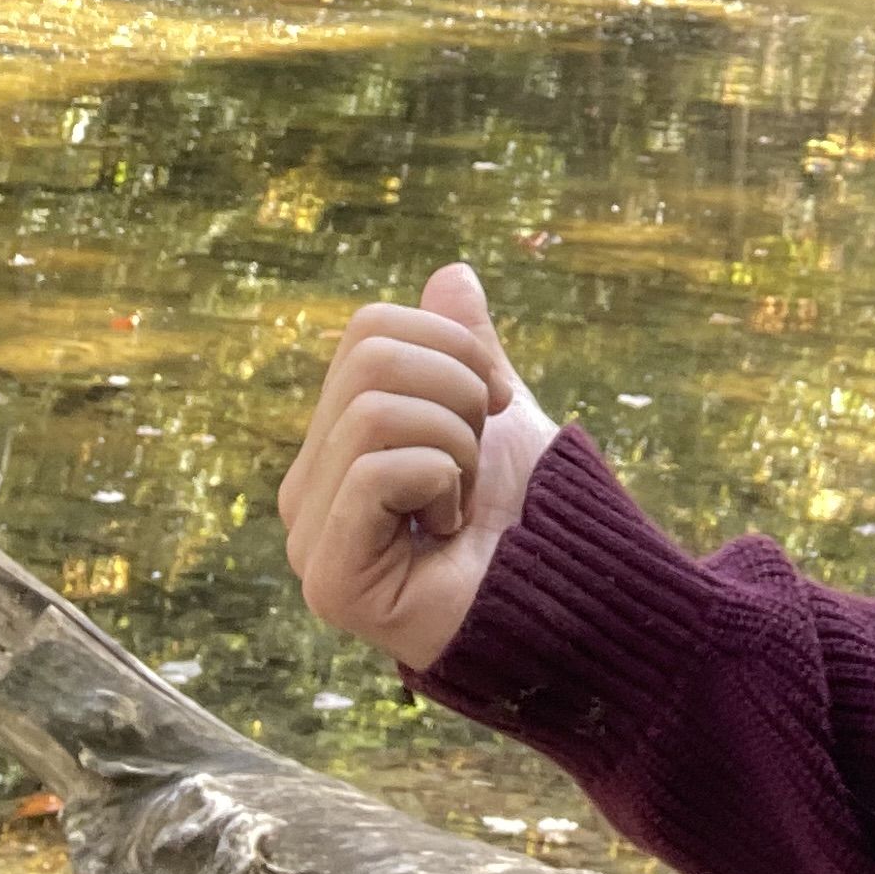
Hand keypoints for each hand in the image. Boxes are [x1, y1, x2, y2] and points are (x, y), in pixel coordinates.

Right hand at [277, 260, 558, 672]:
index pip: (369, 330)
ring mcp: (308, 536)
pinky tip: (450, 535)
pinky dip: (442, 484)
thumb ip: (467, 350)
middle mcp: (307, 486)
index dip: (452, 345)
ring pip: (374, 410)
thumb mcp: (500, 412)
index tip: (501, 401)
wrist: (567, 598)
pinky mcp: (327, 579)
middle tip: (479, 458)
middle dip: (458, 392)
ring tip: (464, 501)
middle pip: (369, 358)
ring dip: (455, 446)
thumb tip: (451, 275)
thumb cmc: (530, 513)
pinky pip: (378, 471)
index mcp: (337, 441)